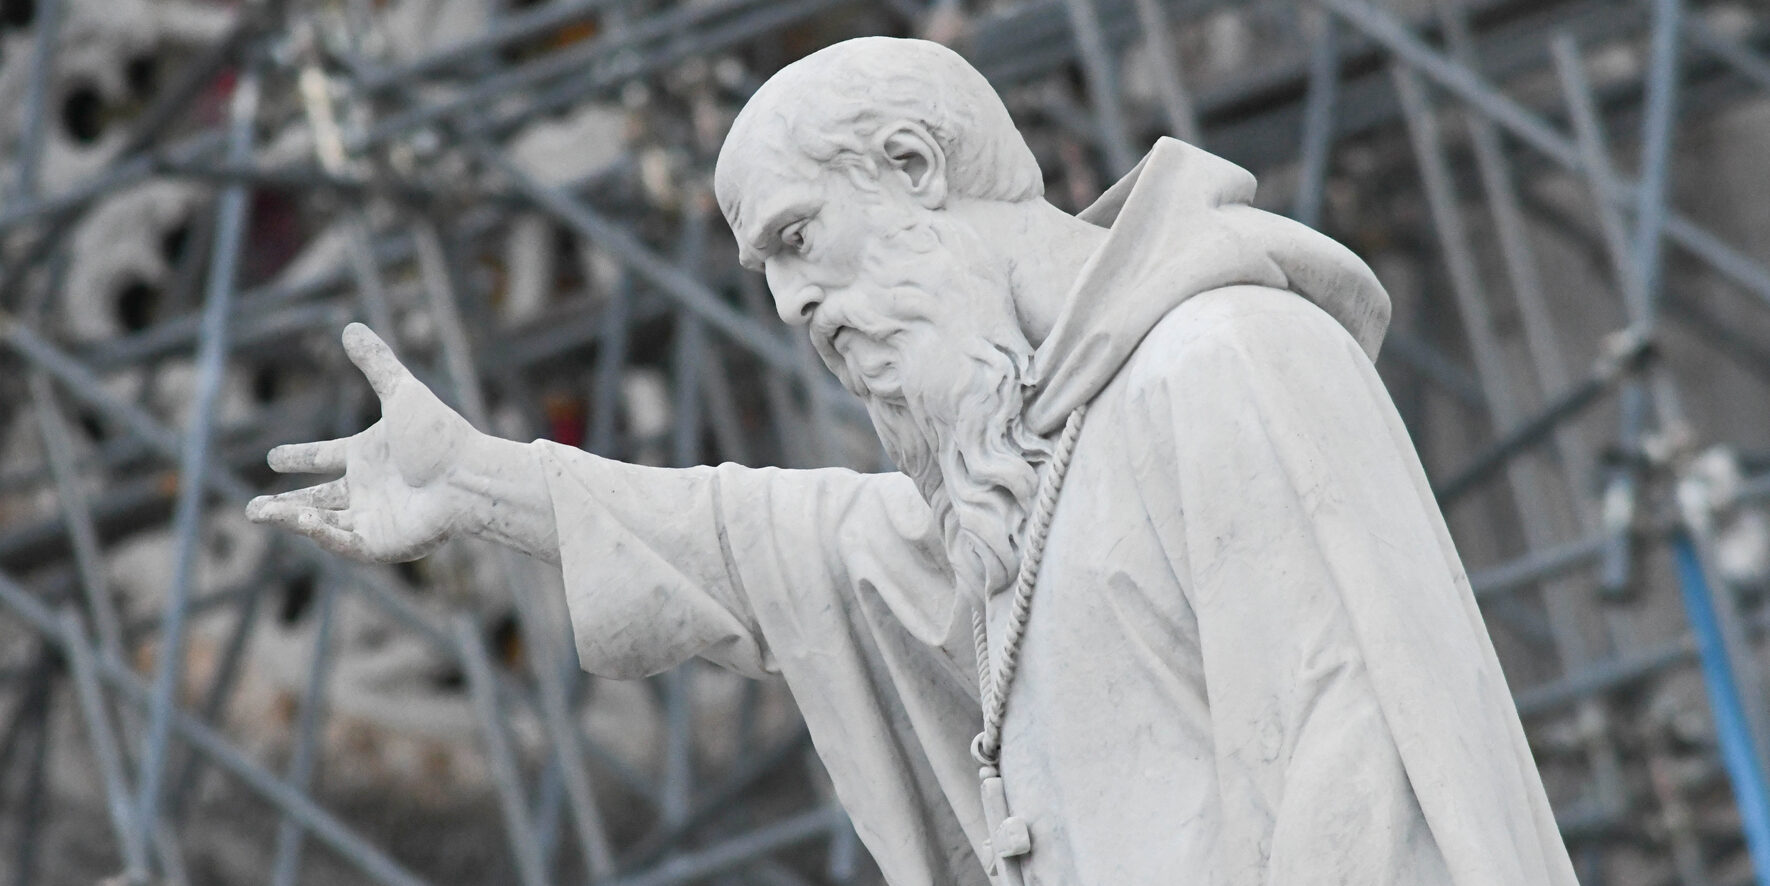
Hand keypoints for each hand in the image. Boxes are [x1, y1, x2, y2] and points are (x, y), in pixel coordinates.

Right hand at [247, 323, 480, 561]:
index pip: (325, 457)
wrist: (467, 475)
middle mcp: (369, 488)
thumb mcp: (401, 392)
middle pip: (318, 497)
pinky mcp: (383, 543)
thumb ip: (375, 361)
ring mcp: (375, 517)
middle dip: (284, 505)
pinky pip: (343, 542)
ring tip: (259, 513)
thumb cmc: (439, 435)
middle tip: (254, 510)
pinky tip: (301, 520)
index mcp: (369, 455)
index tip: (273, 458)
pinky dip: (320, 534)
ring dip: (291, 518)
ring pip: (322, 521)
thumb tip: (350, 326)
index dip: (299, 457)